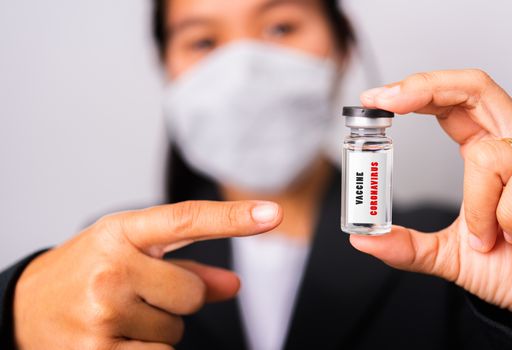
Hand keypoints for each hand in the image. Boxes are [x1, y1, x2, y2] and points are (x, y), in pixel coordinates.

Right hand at [14, 200, 281, 348]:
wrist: (25, 306)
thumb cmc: (87, 272)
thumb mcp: (131, 254)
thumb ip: (188, 267)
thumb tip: (233, 284)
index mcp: (122, 232)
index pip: (188, 220)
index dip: (234, 217)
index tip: (272, 213)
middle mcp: (112, 266)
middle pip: (192, 294)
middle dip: (176, 300)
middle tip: (138, 294)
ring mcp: (103, 311)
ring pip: (176, 331)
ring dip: (158, 328)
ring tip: (119, 316)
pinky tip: (114, 338)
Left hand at [351, 69, 511, 311]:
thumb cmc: (507, 267)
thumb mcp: (446, 256)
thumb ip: (405, 246)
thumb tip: (362, 240)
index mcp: (483, 149)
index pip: (452, 102)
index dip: (415, 91)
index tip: (375, 99)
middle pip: (474, 87)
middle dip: (426, 87)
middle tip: (387, 100)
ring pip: (489, 157)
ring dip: (477, 206)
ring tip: (486, 238)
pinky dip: (503, 220)